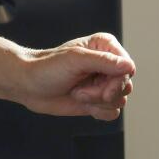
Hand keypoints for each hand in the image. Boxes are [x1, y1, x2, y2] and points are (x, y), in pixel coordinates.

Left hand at [16, 33, 134, 120]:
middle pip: (126, 86)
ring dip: (97, 102)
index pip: (128, 67)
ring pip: (120, 100)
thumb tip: (129, 66)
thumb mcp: (75, 60)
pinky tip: (81, 102)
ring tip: (77, 93)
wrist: (29, 86)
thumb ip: (104, 61)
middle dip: (103, 93)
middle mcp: (107, 64)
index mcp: (104, 46)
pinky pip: (113, 112)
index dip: (118, 81)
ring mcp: (102, 83)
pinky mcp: (97, 100)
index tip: (103, 89)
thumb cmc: (47, 68)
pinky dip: (98, 111)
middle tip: (80, 91)